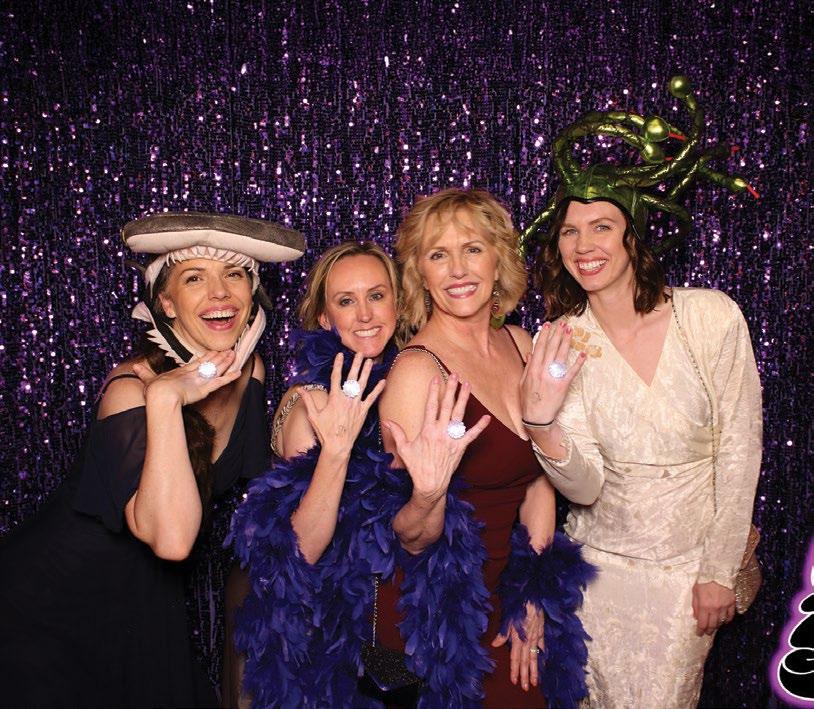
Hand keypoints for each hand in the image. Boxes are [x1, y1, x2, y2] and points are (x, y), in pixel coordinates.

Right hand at [132, 350, 241, 405]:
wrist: (160, 396)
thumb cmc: (154, 390)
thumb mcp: (149, 380)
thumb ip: (144, 373)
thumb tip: (134, 366)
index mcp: (181, 372)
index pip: (197, 362)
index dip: (205, 357)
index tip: (212, 351)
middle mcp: (193, 374)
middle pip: (209, 363)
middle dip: (218, 357)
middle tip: (228, 350)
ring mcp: (200, 380)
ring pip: (217, 369)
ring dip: (226, 362)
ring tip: (234, 355)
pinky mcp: (206, 388)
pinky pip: (221, 382)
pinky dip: (230, 377)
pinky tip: (239, 372)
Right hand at [299, 352, 384, 457]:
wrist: (338, 445)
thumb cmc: (325, 431)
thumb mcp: (313, 415)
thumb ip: (308, 400)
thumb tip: (300, 389)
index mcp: (334, 398)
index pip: (336, 377)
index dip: (338, 365)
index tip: (340, 355)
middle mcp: (346, 399)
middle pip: (352, 377)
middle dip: (356, 364)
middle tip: (360, 353)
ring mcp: (356, 404)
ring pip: (362, 385)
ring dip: (366, 372)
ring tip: (370, 361)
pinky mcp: (363, 412)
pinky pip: (372, 399)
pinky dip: (378, 390)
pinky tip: (383, 381)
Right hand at [383, 374, 489, 504]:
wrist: (430, 484)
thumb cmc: (416, 467)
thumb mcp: (404, 449)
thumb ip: (397, 433)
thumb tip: (387, 421)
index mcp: (427, 430)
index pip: (431, 406)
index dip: (433, 391)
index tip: (436, 378)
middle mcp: (441, 432)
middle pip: (447, 405)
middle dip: (451, 389)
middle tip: (454, 375)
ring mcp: (452, 439)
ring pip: (459, 414)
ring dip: (464, 399)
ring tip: (467, 385)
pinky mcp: (461, 447)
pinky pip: (472, 435)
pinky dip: (480, 427)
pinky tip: (487, 418)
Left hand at [491, 602, 544, 690]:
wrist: (532, 596)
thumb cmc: (518, 606)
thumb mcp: (508, 619)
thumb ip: (503, 634)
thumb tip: (494, 645)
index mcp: (518, 638)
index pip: (516, 658)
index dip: (515, 670)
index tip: (514, 681)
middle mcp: (528, 640)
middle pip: (526, 661)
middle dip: (525, 675)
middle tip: (525, 688)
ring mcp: (536, 636)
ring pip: (535, 656)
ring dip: (534, 670)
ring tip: (535, 682)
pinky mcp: (541, 631)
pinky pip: (542, 645)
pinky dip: (541, 653)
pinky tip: (543, 660)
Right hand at [520, 320, 585, 424]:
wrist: (536, 417)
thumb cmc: (528, 400)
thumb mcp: (523, 383)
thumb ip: (527, 367)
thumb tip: (530, 354)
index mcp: (532, 369)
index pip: (539, 348)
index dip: (544, 335)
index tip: (548, 325)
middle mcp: (542, 371)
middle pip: (551, 348)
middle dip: (557, 334)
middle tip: (563, 323)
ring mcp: (553, 378)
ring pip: (560, 356)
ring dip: (566, 342)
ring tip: (570, 331)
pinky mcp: (563, 385)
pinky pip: (572, 372)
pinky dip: (578, 363)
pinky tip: (583, 354)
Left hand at [692, 581, 735, 635]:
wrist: (718, 571)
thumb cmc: (704, 580)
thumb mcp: (695, 591)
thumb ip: (695, 605)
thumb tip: (696, 617)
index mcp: (704, 606)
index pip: (702, 623)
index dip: (700, 630)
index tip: (699, 634)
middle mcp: (715, 608)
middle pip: (713, 625)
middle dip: (709, 630)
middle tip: (707, 632)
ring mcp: (725, 607)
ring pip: (722, 622)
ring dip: (717, 625)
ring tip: (714, 627)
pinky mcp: (732, 603)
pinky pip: (730, 616)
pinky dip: (727, 620)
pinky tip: (724, 620)